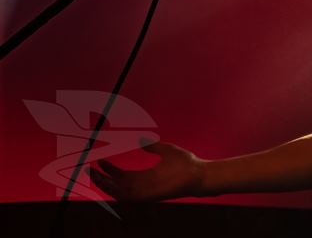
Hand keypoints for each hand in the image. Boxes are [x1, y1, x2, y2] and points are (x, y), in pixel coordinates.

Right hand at [88, 137, 205, 200]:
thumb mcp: (165, 150)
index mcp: (145, 175)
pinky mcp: (148, 196)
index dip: (110, 168)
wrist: (198, 172)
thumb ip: (152, 146)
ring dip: (105, 185)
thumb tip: (141, 139)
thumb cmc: (185, 162)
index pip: (122, 175)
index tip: (100, 159)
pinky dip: (116, 191)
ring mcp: (145, 191)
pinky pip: (128, 196)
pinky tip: (107, 182)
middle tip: (89, 169)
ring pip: (118, 192)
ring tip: (94, 175)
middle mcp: (142, 185)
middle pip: (116, 184)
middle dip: (102, 178)